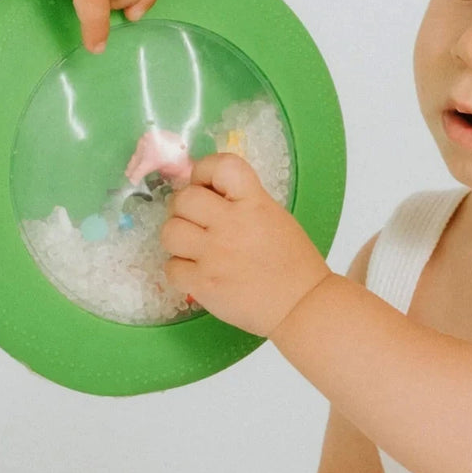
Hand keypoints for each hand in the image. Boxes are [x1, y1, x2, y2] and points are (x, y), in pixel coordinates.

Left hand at [161, 153, 332, 336]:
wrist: (301, 306)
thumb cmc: (294, 263)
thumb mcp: (275, 217)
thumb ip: (243, 201)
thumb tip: (207, 193)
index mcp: (255, 203)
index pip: (220, 166)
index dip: (204, 171)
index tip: (206, 184)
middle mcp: (231, 224)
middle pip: (183, 199)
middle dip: (185, 208)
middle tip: (197, 221)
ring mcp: (214, 255)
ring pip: (169, 231)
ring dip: (178, 237)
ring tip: (194, 247)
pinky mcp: (203, 283)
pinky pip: (171, 267)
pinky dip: (180, 269)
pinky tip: (197, 272)